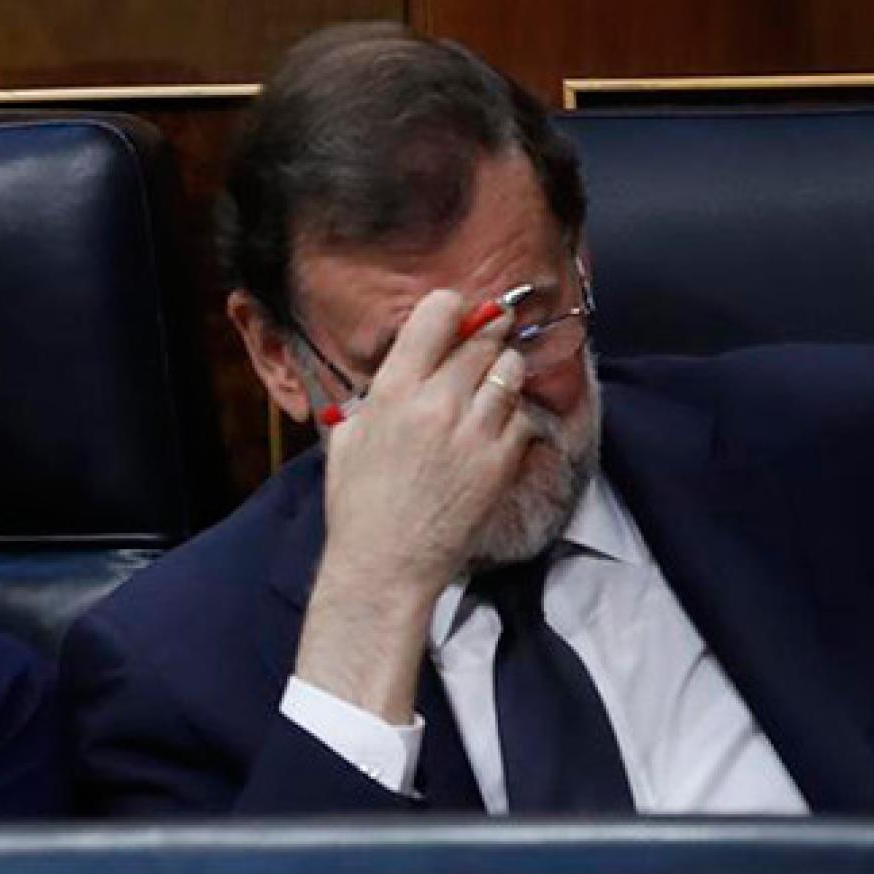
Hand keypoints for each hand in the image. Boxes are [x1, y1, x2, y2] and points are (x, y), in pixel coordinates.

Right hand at [295, 289, 534, 722]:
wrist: (386, 563)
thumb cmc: (358, 504)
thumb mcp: (350, 436)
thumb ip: (378, 393)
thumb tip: (405, 365)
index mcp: (394, 388)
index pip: (440, 312)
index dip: (452, 310)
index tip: (456, 319)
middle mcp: (438, 401)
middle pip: (483, 337)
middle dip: (486, 335)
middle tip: (487, 338)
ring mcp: (475, 430)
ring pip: (510, 369)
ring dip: (503, 371)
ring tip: (491, 385)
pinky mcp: (501, 461)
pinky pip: (523, 416)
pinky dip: (513, 416)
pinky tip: (496, 429)